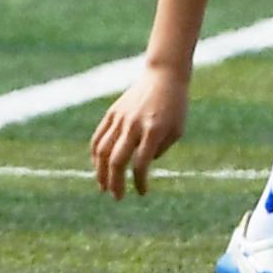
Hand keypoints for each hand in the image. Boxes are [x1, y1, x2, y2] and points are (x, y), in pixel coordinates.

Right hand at [89, 65, 188, 196]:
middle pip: (117, 160)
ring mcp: (120, 118)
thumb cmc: (175, 105)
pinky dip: (96, 155)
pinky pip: (98, 137)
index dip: (140, 182)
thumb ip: (159, 150)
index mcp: (153, 130)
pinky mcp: (112, 113)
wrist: (164, 75)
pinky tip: (98, 166)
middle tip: (117, 197)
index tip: (142, 192)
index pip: (141, 163)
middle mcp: (134, 125)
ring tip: (104, 187)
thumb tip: (139, 165)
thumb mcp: (176, 130)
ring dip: (101, 172)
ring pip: (103, 151)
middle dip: (115, 183)